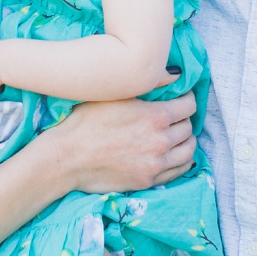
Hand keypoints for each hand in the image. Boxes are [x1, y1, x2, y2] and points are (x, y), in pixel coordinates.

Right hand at [54, 93, 196, 194]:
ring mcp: (156, 163)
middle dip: (183, 119)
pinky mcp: (148, 180)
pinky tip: (174, 155)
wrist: (67, 158)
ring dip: (186, 140)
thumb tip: (174, 74)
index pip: (189, 105)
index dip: (185, 99)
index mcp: (156, 116)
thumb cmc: (86, 121)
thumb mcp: (116, 94)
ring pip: (188, 150)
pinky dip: (181, 161)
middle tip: (174, 116)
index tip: (180, 98)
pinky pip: (178, 171)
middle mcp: (161, 140)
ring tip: (177, 136)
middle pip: (188, 127)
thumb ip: (149, 84)